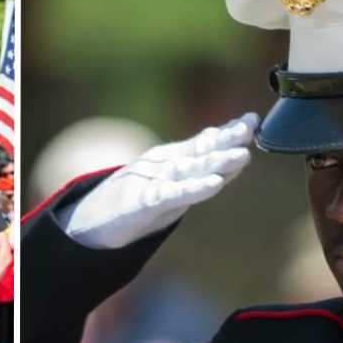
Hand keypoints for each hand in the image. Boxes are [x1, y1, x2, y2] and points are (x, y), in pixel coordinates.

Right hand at [63, 113, 259, 248]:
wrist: (90, 221)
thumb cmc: (132, 199)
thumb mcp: (165, 178)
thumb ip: (193, 164)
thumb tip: (224, 144)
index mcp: (171, 161)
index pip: (204, 144)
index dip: (228, 133)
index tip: (252, 120)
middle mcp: (165, 167)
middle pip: (201, 153)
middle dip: (227, 141)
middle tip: (249, 128)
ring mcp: (153, 183)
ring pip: (190, 171)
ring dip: (217, 162)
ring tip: (241, 155)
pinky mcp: (143, 203)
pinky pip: (172, 195)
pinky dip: (193, 189)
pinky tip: (213, 184)